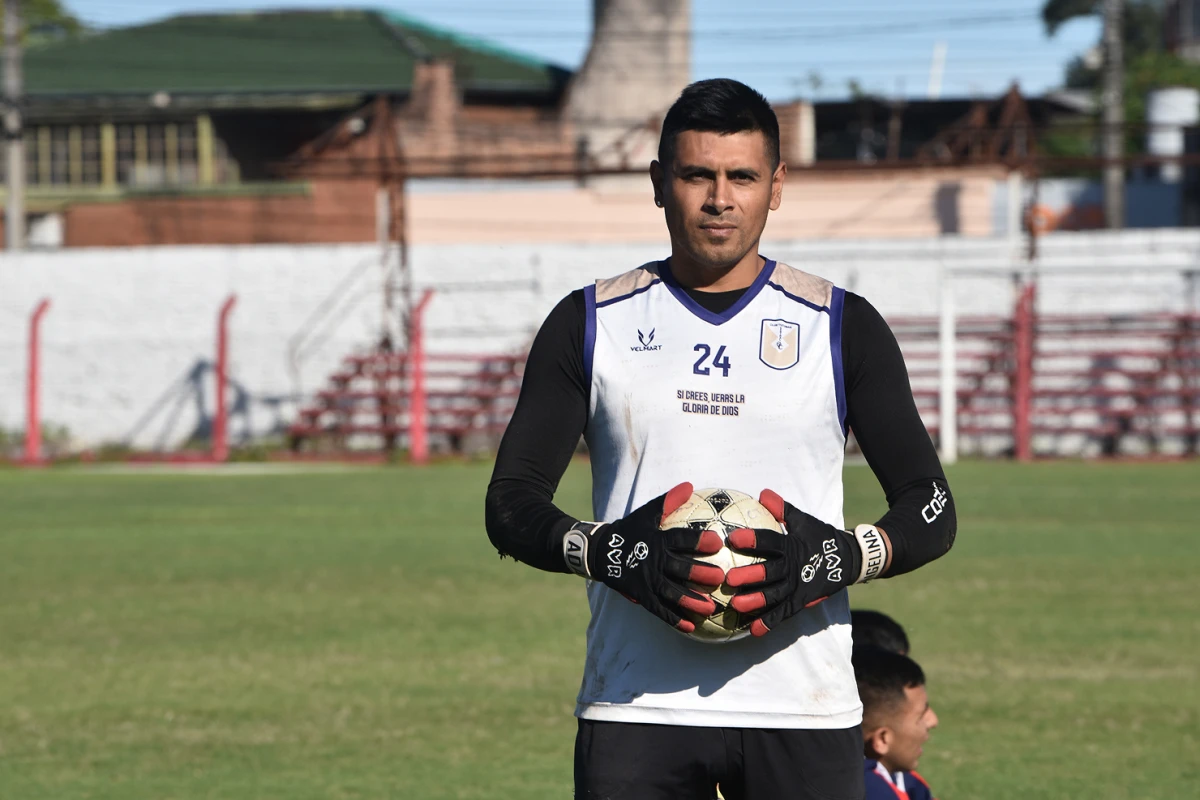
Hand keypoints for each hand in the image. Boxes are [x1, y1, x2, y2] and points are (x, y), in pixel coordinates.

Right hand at [563, 482, 725, 632]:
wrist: (600, 552)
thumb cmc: (629, 531)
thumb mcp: (646, 515)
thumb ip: (668, 502)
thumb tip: (690, 486)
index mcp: (657, 540)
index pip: (680, 539)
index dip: (698, 540)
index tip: (717, 541)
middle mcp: (653, 560)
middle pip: (679, 568)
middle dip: (699, 573)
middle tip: (720, 577)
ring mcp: (646, 579)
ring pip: (671, 592)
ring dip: (690, 601)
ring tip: (710, 608)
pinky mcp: (640, 594)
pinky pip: (658, 609)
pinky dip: (673, 618)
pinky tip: (691, 627)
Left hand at [725, 490, 862, 636]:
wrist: (847, 559)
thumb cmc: (818, 536)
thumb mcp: (802, 520)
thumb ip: (782, 509)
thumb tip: (763, 493)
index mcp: (791, 545)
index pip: (770, 541)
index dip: (753, 540)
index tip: (733, 538)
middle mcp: (794, 567)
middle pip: (771, 572)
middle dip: (751, 575)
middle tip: (729, 579)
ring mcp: (798, 586)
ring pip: (776, 595)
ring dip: (756, 601)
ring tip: (737, 606)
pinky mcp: (802, 601)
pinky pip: (784, 613)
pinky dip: (770, 622)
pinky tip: (752, 630)